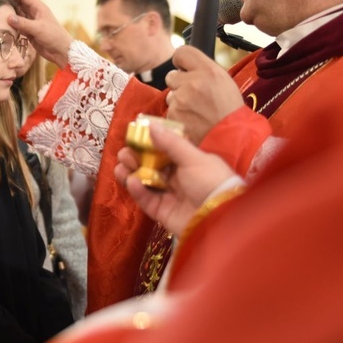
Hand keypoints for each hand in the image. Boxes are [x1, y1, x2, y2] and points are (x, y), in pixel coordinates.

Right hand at [1, 0, 72, 68]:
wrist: (61, 51)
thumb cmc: (54, 37)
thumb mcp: (38, 29)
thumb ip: (23, 23)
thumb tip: (8, 17)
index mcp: (38, 7)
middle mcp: (34, 13)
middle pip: (19, 3)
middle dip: (8, 1)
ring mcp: (31, 22)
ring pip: (17, 14)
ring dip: (9, 13)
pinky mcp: (29, 31)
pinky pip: (18, 25)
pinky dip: (11, 24)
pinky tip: (3, 24)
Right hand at [114, 123, 234, 235]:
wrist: (221, 217)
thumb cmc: (211, 181)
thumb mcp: (193, 158)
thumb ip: (170, 143)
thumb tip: (150, 125)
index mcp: (187, 162)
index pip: (162, 150)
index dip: (147, 144)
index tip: (133, 137)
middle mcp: (177, 178)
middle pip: (150, 166)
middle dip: (135, 159)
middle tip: (124, 154)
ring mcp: (169, 195)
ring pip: (144, 182)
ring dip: (131, 173)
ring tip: (121, 168)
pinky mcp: (162, 212)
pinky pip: (146, 199)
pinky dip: (137, 191)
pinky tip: (132, 182)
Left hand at [165, 46, 243, 144]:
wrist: (232, 136)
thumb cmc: (229, 109)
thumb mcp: (223, 80)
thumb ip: (202, 69)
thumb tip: (184, 65)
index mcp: (207, 70)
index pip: (181, 52)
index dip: (182, 61)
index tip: (185, 68)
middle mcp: (192, 82)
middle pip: (171, 75)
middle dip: (180, 84)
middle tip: (195, 95)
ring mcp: (180, 100)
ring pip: (170, 95)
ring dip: (179, 101)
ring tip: (196, 110)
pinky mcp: (173, 115)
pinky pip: (169, 110)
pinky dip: (178, 115)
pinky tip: (192, 120)